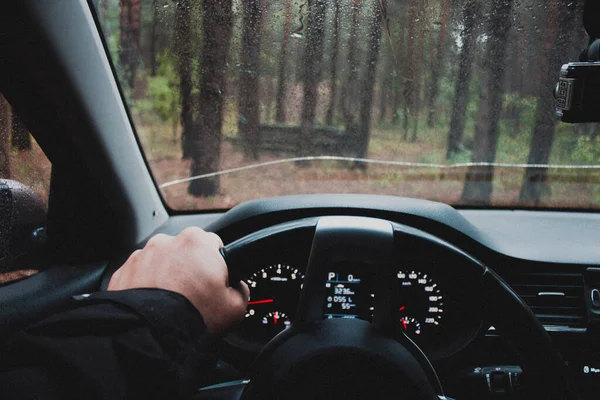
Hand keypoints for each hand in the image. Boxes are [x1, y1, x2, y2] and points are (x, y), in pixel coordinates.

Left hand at [108, 227, 249, 334]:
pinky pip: (140, 275)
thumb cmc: (192, 317)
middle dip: (190, 268)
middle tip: (193, 295)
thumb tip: (237, 289)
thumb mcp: (236, 307)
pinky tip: (154, 306)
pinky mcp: (123, 271)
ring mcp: (143, 255)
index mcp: (198, 242)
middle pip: (186, 251)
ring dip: (167, 276)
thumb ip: (241, 290)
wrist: (150, 336)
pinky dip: (146, 286)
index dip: (217, 266)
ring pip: (161, 262)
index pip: (214, 244)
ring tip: (171, 302)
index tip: (214, 282)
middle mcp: (168, 242)